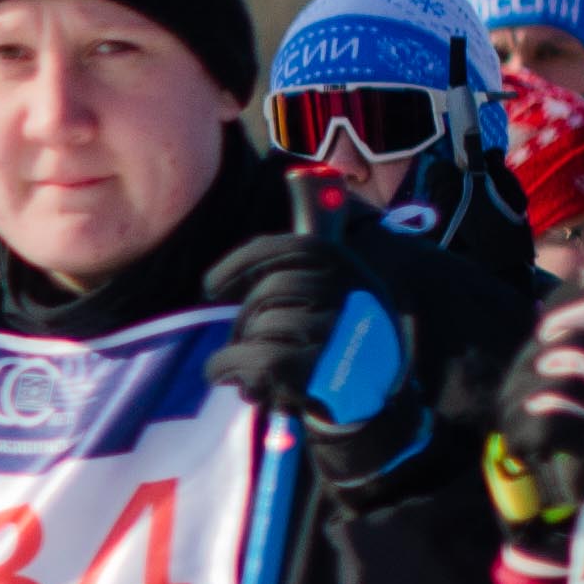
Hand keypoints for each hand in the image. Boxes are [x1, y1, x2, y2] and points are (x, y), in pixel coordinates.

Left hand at [203, 215, 399, 427]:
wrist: (373, 409)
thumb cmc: (347, 343)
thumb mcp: (345, 287)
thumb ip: (319, 238)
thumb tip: (296, 174)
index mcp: (351, 270)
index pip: (292, 248)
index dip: (242, 263)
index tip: (210, 287)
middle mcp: (344, 296)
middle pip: (266, 292)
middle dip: (247, 318)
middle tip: (249, 338)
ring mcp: (327, 334)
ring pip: (254, 326)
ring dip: (243, 348)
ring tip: (258, 367)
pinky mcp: (305, 371)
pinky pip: (241, 358)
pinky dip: (226, 369)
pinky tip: (236, 380)